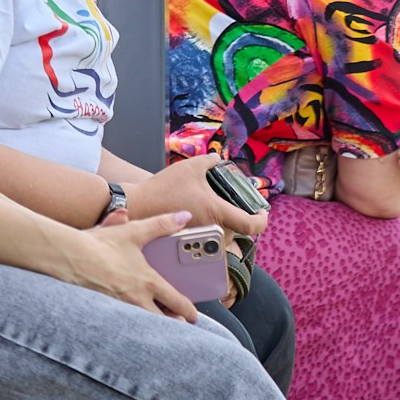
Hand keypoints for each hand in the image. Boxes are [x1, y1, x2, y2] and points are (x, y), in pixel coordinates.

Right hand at [66, 211, 199, 320]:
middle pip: (162, 321)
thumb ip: (162, 224)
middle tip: (179, 323)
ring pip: (142, 325)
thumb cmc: (99, 246)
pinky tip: (127, 327)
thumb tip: (184, 216)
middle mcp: (136, 300)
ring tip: (158, 326)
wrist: (66, 258)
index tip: (192, 315)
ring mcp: (119, 309)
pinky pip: (121, 325)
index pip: (176, 302)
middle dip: (172, 323)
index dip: (188, 311)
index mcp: (148, 283)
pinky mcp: (102, 313)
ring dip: (152, 326)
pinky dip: (129, 326)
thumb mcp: (134, 231)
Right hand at [123, 154, 266, 237]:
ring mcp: (201, 238)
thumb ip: (209, 161)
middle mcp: (212, 229)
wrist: (137, 206)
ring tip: (214, 209)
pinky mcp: (190, 241)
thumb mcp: (191, 167)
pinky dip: (210, 229)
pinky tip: (202, 217)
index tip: (262, 213)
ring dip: (224, 224)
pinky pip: (208, 238)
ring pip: (223, 235)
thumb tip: (217, 158)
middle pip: (237, 230)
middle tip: (234, 204)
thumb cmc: (164, 188)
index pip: (251, 225)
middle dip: (237, 217)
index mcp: (217, 212)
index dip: (262, 220)